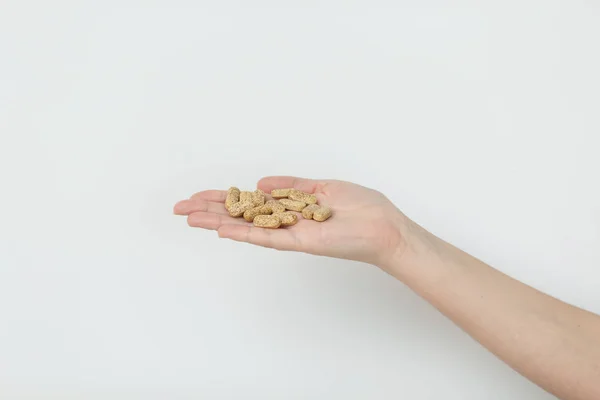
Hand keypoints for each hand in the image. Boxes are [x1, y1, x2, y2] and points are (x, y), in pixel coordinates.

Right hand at [173, 176, 412, 267]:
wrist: (384, 228)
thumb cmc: (361, 208)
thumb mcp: (323, 187)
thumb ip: (291, 185)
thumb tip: (261, 183)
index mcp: (290, 208)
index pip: (249, 203)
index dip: (224, 198)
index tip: (200, 195)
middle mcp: (284, 222)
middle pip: (240, 216)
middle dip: (209, 210)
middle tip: (179, 207)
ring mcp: (289, 234)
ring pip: (245, 228)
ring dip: (216, 222)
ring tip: (189, 217)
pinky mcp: (299, 243)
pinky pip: (266, 238)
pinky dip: (243, 233)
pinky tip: (220, 229)